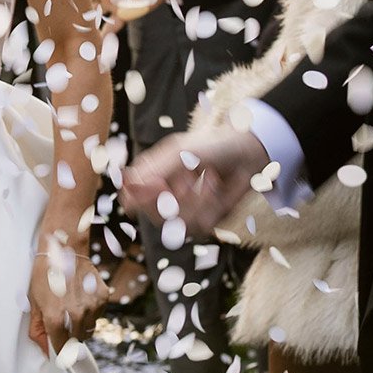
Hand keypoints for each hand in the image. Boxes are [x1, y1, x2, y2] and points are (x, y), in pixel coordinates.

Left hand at [28, 236, 105, 354]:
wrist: (64, 249)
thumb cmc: (45, 274)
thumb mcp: (34, 301)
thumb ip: (38, 329)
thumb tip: (46, 352)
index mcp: (55, 318)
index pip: (62, 348)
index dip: (60, 350)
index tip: (60, 350)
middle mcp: (76, 315)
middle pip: (78, 340)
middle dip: (70, 335)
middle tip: (64, 321)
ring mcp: (92, 306)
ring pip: (90, 328)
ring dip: (82, 324)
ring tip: (72, 307)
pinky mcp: (103, 298)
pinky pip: (99, 315)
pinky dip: (92, 311)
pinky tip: (82, 297)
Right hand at [124, 127, 274, 237]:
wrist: (247, 153)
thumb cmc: (211, 146)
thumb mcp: (179, 153)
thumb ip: (152, 171)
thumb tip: (126, 188)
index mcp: (152, 176)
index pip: (132, 197)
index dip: (141, 197)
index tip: (160, 186)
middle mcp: (166, 195)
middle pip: (155, 215)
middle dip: (176, 199)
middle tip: (189, 178)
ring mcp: (186, 209)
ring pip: (179, 223)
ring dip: (198, 200)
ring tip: (210, 178)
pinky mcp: (205, 219)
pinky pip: (200, 226)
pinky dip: (211, 205)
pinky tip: (216, 187)